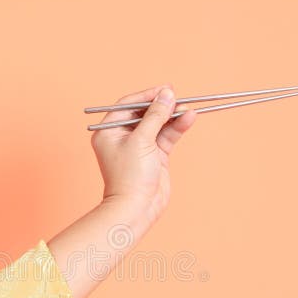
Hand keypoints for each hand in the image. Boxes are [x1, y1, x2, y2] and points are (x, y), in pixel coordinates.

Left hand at [90, 84, 196, 224]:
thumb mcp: (142, 141)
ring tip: (187, 108)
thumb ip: (155, 116)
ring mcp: (140, 146)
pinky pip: (166, 136)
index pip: (127, 105)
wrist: (137, 208)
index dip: (146, 96)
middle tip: (177, 97)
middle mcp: (122, 137)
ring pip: (158, 124)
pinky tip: (188, 118)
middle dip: (162, 105)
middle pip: (144, 113)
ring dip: (172, 116)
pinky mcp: (155, 156)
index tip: (164, 89)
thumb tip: (167, 94)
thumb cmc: (130, 176)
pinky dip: (177, 127)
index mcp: (109, 131)